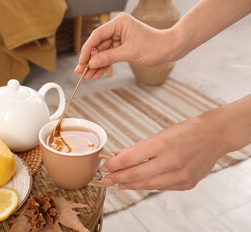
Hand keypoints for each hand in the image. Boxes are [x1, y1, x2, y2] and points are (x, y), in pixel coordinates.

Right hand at [75, 12, 176, 79]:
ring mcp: (120, 38)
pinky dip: (104, 66)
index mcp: (119, 23)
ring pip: (103, 53)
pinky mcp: (123, 47)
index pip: (97, 36)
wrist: (169, 49)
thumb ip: (108, 57)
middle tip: (80, 71)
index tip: (81, 62)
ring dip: (95, 65)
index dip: (87, 50)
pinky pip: (110, 57)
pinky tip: (96, 74)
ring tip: (87, 76)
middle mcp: (117, 29)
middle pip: (98, 45)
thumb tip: (91, 63)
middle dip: (90, 60)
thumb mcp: (129, 53)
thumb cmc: (153, 46)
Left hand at [101, 116, 225, 190]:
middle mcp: (172, 161)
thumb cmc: (186, 131)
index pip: (130, 158)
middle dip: (118, 177)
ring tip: (119, 183)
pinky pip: (162, 187)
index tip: (105, 167)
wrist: (214, 136)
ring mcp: (181, 174)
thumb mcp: (160, 135)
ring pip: (148, 185)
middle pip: (136, 175)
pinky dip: (148, 186)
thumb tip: (117, 155)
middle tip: (107, 178)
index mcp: (162, 144)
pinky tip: (139, 184)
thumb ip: (137, 148)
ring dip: (130, 184)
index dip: (114, 165)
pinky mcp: (188, 183)